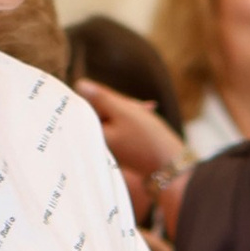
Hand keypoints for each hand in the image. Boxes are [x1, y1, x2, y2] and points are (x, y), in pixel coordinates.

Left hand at [74, 75, 189, 187]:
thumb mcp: (123, 111)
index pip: (89, 104)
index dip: (107, 97)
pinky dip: (130, 118)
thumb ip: (100, 97)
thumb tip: (79, 85)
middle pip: (100, 110)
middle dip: (120, 104)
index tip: (127, 104)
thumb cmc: (147, 138)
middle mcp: (97, 142)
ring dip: (127, 109)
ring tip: (148, 110)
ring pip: (112, 116)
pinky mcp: (119, 147)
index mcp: (93, 135)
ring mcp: (109, 145)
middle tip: (145, 107)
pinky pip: (119, 126)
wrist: (170, 165)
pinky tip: (146, 112)